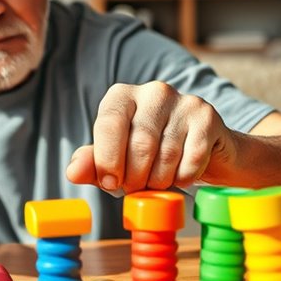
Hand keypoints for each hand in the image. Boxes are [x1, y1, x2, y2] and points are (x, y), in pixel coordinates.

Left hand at [66, 82, 236, 193]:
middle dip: (135, 176)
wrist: (202, 153)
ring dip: (159, 181)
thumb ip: (92, 165)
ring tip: (157, 182)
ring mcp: (184, 101)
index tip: (110, 183)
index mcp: (122, 96)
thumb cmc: (150, 157)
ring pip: (166, 154)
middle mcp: (153, 92)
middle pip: (140, 143)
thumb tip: (73, 172)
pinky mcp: (207, 118)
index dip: (108, 160)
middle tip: (136, 188)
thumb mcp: (115, 162)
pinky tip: (180, 176)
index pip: (109, 124)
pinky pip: (192, 158)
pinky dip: (183, 177)